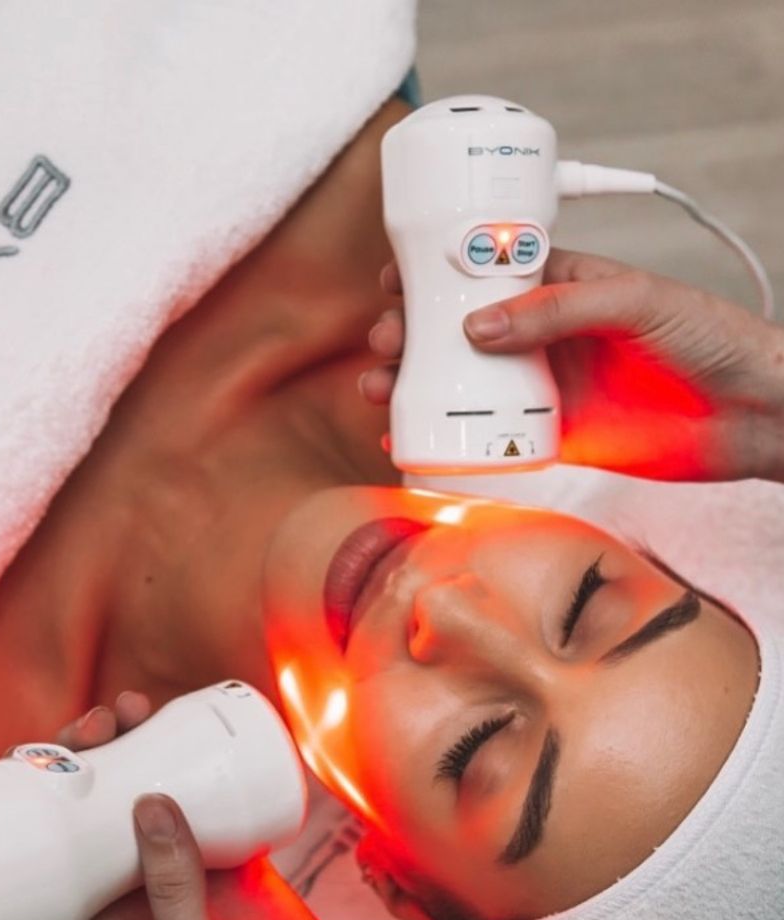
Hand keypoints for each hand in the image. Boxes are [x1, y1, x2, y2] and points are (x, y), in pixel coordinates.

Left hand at [65, 694, 518, 919]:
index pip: (62, 849)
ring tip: (144, 708)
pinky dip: (208, 768)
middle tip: (111, 716)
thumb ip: (172, 889)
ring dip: (148, 751)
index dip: (55, 795)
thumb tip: (147, 800)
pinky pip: (218, 802)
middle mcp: (144, 894)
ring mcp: (194, 874)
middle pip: (108, 811)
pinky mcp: (241, 861)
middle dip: (103, 758)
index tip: (63, 748)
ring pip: (160, 797)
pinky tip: (200, 732)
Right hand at [363, 251, 783, 481]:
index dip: (437, 273)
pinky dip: (449, 438)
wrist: (757, 416)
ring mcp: (547, 385)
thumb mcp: (637, 302)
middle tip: (386, 343)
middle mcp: (547, 333)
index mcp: (564, 285)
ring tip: (383, 391)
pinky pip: (489, 434)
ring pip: (465, 382)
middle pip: (460, 330)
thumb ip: (560, 308)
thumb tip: (477, 327)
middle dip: (413, 334)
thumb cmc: (713, 339)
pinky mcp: (554, 435)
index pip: (487, 270)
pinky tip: (415, 439)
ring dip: (418, 385)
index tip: (396, 279)